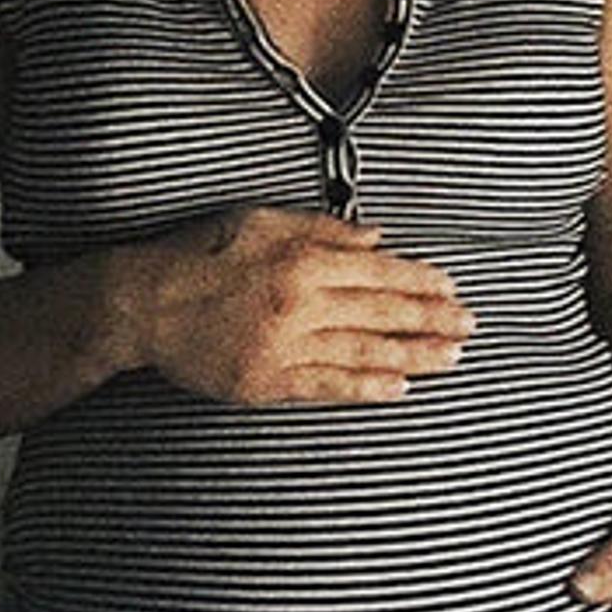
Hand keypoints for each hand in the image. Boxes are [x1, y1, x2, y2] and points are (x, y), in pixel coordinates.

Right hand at [126, 207, 472, 404]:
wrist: (140, 305)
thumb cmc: (199, 254)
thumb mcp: (260, 221)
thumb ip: (322, 230)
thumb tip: (379, 237)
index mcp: (302, 261)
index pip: (378, 272)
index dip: (420, 281)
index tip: (451, 288)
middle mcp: (300, 305)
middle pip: (381, 314)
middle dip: (431, 319)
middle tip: (470, 325)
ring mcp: (285, 348)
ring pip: (364, 353)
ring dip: (414, 356)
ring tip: (452, 358)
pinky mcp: (267, 382)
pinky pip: (327, 388)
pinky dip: (366, 389)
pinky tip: (400, 388)